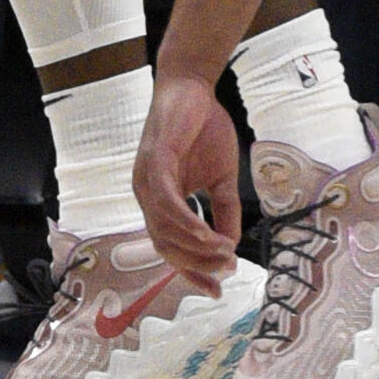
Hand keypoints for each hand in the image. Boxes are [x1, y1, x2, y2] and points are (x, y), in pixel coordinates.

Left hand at [132, 74, 244, 289]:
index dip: (191, 272)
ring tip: (225, 254)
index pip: (170, 247)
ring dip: (195, 247)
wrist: (193, 87)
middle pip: (165, 245)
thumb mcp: (221, 179)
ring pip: (164, 228)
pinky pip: (166, 201)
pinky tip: (207, 235)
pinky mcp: (155, 161)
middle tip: (225, 273)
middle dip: (196, 265)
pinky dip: (186, 222)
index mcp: (159, 201)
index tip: (216, 291)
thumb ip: (224, 211)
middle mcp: (146, 194)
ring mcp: (147, 179)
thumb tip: (232, 245)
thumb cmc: (204, 129)